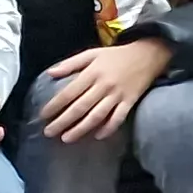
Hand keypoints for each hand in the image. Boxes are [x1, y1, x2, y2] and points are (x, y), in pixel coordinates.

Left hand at [36, 38, 174, 142]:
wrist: (148, 54)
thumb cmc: (117, 55)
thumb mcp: (92, 54)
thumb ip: (71, 63)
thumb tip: (50, 73)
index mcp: (92, 73)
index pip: (69, 92)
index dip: (55, 105)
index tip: (43, 115)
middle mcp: (104, 85)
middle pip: (80, 107)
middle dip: (63, 121)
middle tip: (48, 132)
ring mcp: (118, 95)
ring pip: (97, 115)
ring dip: (81, 129)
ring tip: (66, 138)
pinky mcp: (130, 101)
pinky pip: (118, 117)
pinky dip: (108, 128)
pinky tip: (97, 136)